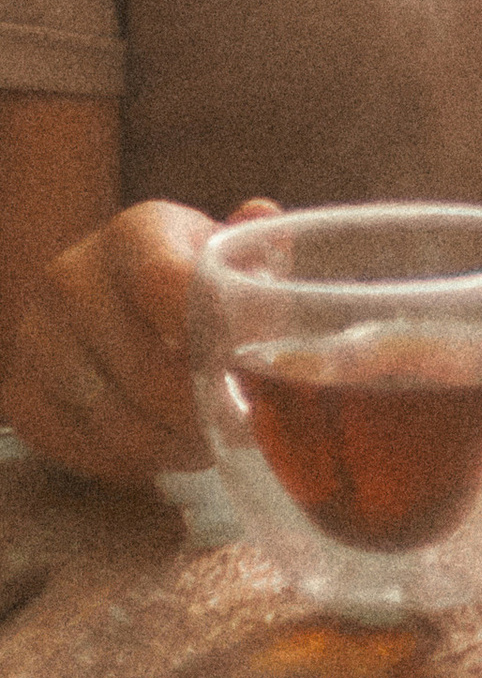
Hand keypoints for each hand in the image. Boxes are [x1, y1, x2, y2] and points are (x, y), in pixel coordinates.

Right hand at [1, 196, 268, 484]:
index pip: (166, 285)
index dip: (215, 332)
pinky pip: (83, 449)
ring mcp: (36, 338)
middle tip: (242, 428)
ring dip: (173, 445)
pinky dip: (133, 462)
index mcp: (132, 234)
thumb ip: (253, 245)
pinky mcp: (19, 395)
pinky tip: (163, 448)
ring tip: (209, 442)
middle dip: (204, 410)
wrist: (95, 298)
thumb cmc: (181, 274)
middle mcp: (71, 279)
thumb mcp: (220, 250)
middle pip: (146, 370)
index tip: (251, 366)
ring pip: (117, 422)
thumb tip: (261, 215)